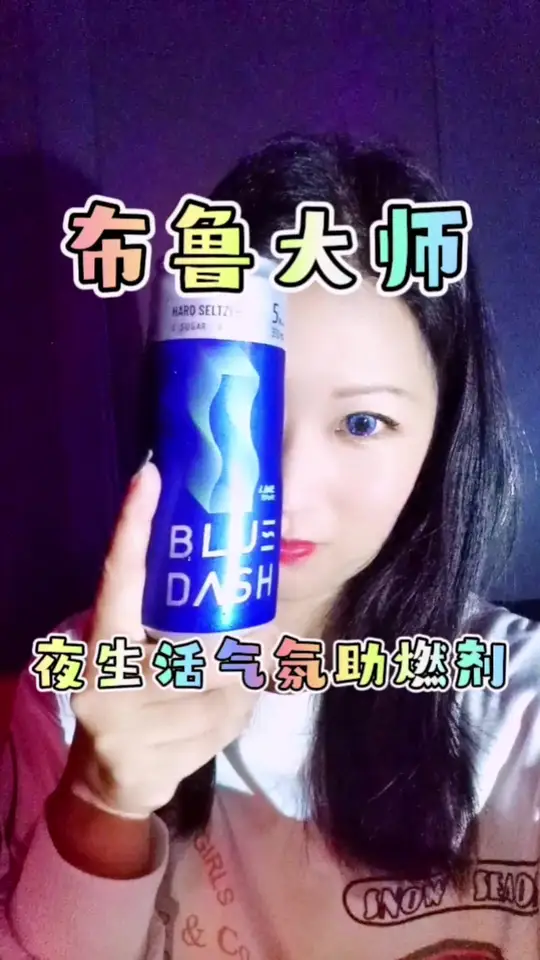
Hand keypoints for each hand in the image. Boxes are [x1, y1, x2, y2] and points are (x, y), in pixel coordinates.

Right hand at [65, 462, 273, 819]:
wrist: (109, 775)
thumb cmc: (137, 696)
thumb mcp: (141, 652)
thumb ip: (172, 620)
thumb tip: (241, 577)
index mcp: (100, 641)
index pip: (117, 578)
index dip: (132, 526)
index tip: (150, 475)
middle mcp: (102, 680)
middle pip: (194, 650)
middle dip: (239, 651)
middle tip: (264, 643)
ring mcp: (122, 725)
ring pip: (216, 696)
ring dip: (240, 692)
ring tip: (233, 691)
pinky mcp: (146, 761)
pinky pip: (217, 731)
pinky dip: (233, 722)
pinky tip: (219, 721)